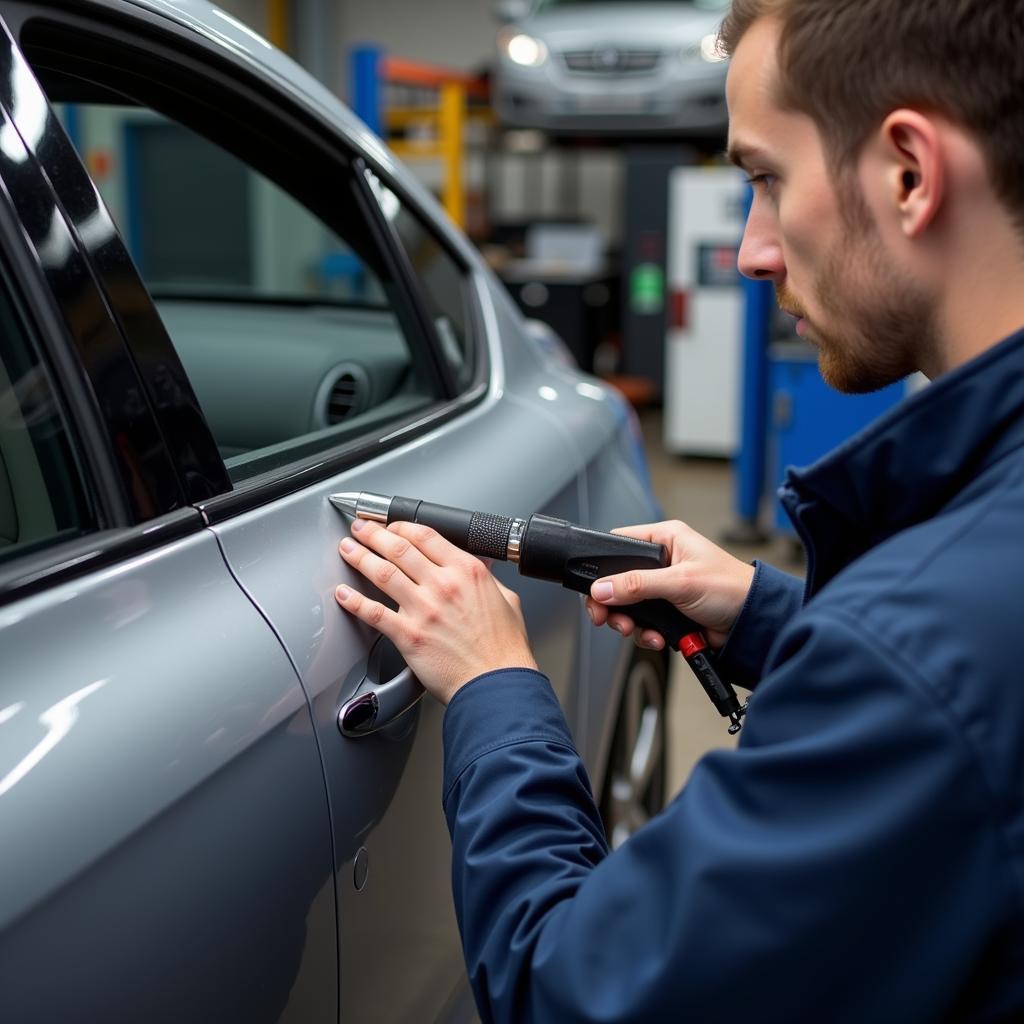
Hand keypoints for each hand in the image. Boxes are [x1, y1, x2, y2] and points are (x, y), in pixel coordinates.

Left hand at [335, 519, 537, 704]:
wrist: (496, 683)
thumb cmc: (503, 649)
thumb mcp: (507, 600)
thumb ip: (489, 579)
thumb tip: (483, 567)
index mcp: (467, 571)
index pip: (426, 535)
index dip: (401, 526)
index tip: (391, 526)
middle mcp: (443, 585)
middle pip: (399, 548)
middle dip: (373, 534)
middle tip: (360, 529)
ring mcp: (423, 609)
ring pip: (382, 573)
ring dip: (360, 557)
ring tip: (347, 549)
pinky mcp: (408, 635)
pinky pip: (374, 613)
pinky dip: (354, 601)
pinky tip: (343, 594)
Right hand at [586, 520, 754, 650]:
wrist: (753, 623)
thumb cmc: (732, 588)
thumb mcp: (681, 582)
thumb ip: (638, 584)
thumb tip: (603, 588)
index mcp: (666, 539)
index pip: (620, 545)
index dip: (604, 566)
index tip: (595, 588)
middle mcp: (662, 561)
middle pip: (618, 580)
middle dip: (612, 603)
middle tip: (607, 617)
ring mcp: (664, 588)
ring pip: (628, 605)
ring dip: (629, 622)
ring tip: (637, 630)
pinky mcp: (668, 611)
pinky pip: (643, 623)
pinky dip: (645, 633)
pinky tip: (657, 637)